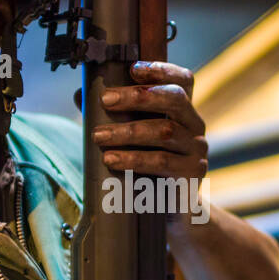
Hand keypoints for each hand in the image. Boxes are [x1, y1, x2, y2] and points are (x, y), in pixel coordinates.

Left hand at [87, 61, 207, 183]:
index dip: (162, 70)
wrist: (166, 211)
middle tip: (105, 100)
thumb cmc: (146, 167)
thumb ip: (112, 115)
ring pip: (164, 132)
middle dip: (137, 97)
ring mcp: (197, 150)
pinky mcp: (192, 175)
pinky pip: (162, 163)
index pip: (183, 80)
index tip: (133, 69)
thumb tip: (81, 94)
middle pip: (174, 99)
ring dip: (127, 131)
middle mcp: (195, 126)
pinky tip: (111, 159)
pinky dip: (133, 159)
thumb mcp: (132, 137)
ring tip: (99, 136)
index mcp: (183, 110)